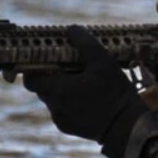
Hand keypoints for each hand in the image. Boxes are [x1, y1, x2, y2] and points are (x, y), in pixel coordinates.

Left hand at [23, 25, 149, 157]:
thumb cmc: (115, 93)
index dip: (36, 68)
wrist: (127, 127)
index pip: (30, 78)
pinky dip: (70, 103)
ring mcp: (61, 119)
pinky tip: (88, 99)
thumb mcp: (104, 62)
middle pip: (42, 88)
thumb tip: (72, 29)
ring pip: (53, 100)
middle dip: (52, 77)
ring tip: (83, 84)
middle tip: (69, 68)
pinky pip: (63, 112)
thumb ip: (85, 43)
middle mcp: (54, 106)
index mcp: (57, 90)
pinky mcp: (69, 128)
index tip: (48, 60)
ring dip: (62, 90)